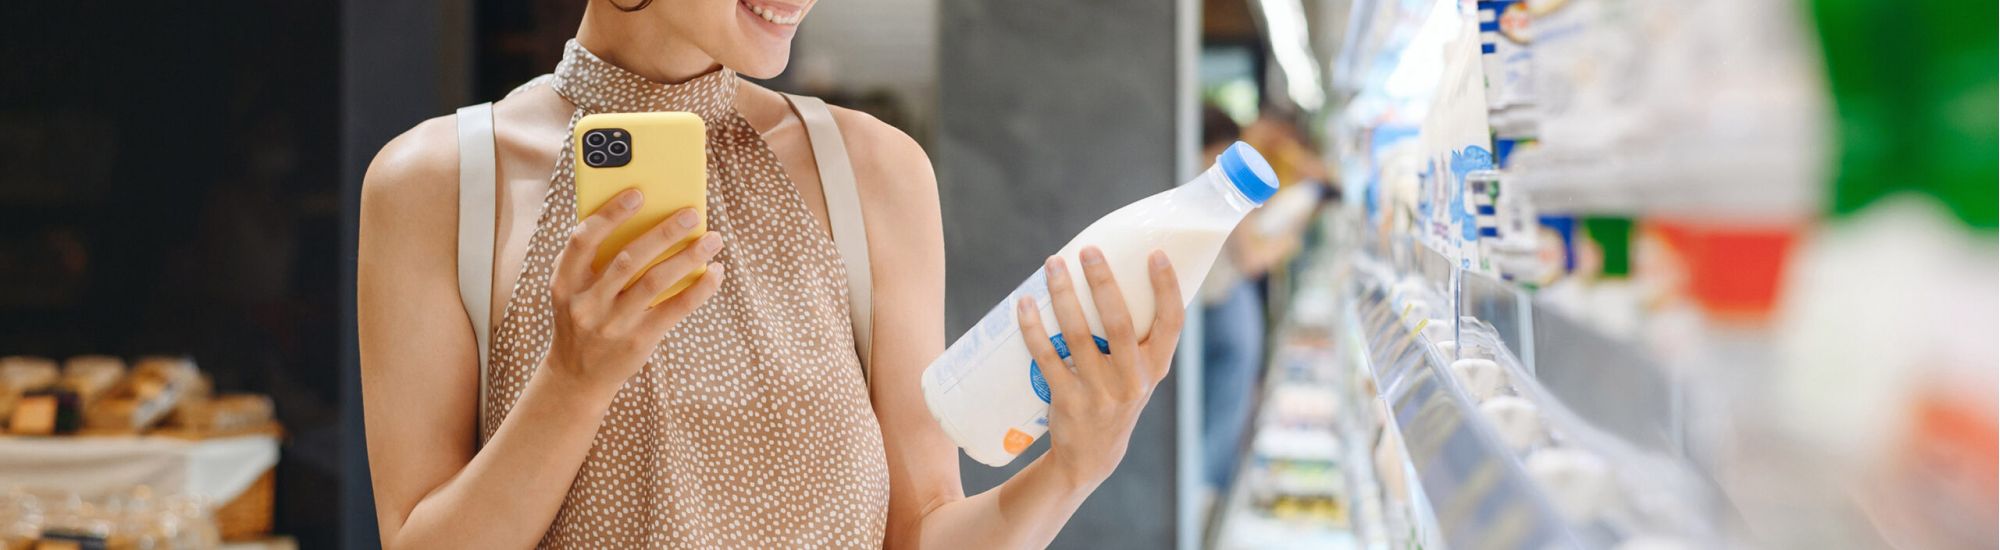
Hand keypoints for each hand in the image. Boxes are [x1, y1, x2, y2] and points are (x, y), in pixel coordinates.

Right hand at [546, 189, 725, 395]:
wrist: (577, 376)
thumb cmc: (583, 318)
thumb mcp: (574, 290)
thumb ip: (596, 259)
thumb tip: (645, 218)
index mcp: (565, 283)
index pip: (583, 241)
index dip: (610, 215)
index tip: (638, 194)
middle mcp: (586, 303)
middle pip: (628, 259)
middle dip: (663, 232)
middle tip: (692, 213)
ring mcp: (612, 324)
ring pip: (655, 281)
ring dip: (688, 257)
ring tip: (712, 239)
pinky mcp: (638, 341)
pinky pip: (675, 309)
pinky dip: (699, 288)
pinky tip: (715, 272)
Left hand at [1017, 246, 1184, 484]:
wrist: (1091, 457)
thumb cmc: (1114, 397)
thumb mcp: (1137, 374)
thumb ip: (1134, 338)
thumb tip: (1108, 276)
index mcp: (1156, 367)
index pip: (1172, 323)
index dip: (1167, 288)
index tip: (1156, 253)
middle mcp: (1133, 380)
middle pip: (1120, 323)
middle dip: (1103, 282)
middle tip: (1088, 250)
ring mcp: (1100, 393)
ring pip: (1079, 335)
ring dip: (1064, 295)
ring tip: (1053, 265)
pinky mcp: (1069, 402)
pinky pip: (1047, 358)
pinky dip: (1034, 328)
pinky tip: (1025, 304)